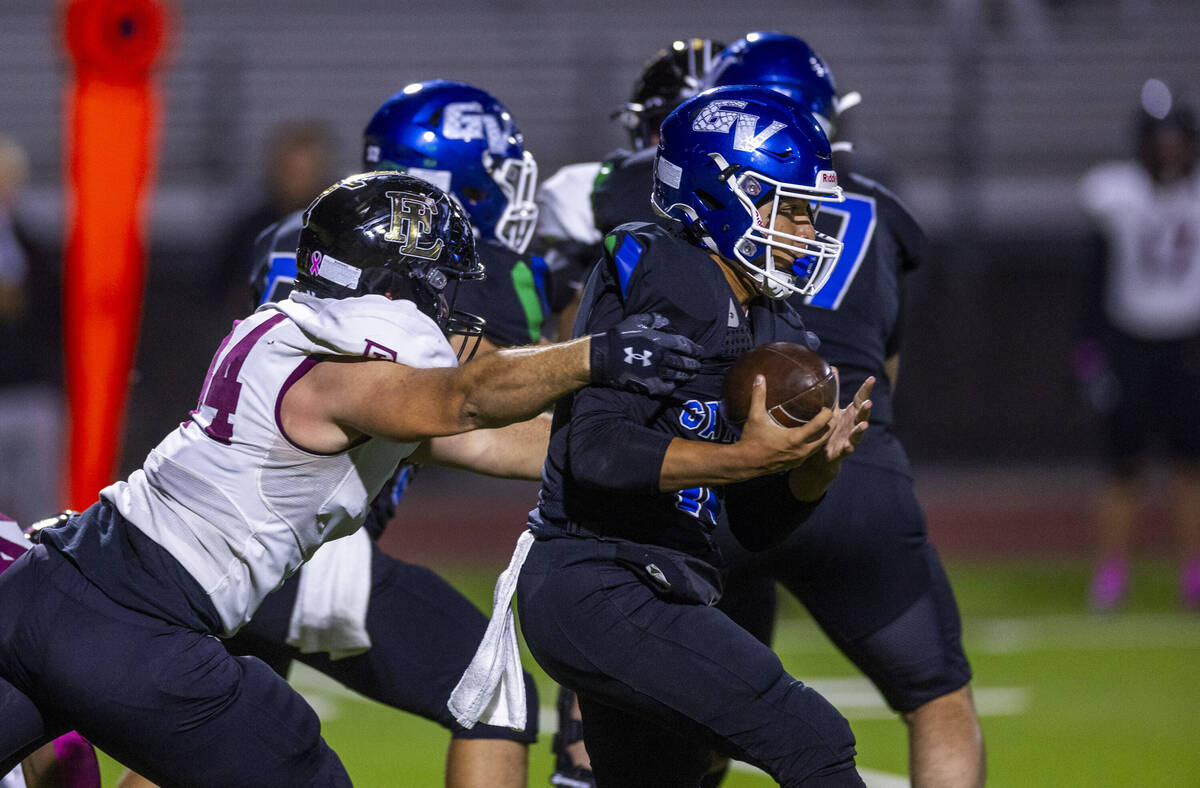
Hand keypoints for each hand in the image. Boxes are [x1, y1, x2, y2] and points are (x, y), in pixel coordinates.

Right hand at [589, 312, 701, 396]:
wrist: (604, 357)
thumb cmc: (619, 337)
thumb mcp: (635, 320)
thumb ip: (653, 319)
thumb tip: (667, 322)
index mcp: (660, 340)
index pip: (684, 345)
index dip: (694, 349)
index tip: (700, 351)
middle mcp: (662, 357)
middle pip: (684, 361)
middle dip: (694, 363)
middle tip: (699, 365)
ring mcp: (657, 372)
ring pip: (678, 375)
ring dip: (687, 375)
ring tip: (692, 375)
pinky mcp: (650, 385)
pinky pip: (667, 388)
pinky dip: (673, 387)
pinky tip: (674, 385)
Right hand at [729, 373, 834, 476]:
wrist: (746, 463)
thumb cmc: (751, 440)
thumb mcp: (755, 417)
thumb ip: (759, 396)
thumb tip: (759, 377)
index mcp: (795, 438)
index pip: (819, 425)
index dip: (826, 414)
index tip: (827, 406)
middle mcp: (801, 450)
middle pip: (825, 437)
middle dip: (830, 425)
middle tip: (831, 413)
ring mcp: (799, 459)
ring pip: (819, 446)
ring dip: (824, 435)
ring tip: (825, 424)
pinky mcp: (795, 464)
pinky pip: (811, 452)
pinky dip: (815, 444)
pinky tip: (811, 437)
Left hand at [787, 374, 873, 499]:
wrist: (822, 454)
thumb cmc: (830, 428)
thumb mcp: (832, 407)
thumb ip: (834, 390)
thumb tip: (833, 367)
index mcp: (851, 413)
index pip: (860, 399)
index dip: (866, 389)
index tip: (871, 379)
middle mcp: (853, 424)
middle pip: (862, 416)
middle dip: (866, 409)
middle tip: (869, 402)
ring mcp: (850, 438)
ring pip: (858, 433)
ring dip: (861, 429)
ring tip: (864, 424)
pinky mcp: (843, 451)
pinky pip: (847, 449)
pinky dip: (849, 447)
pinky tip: (850, 446)